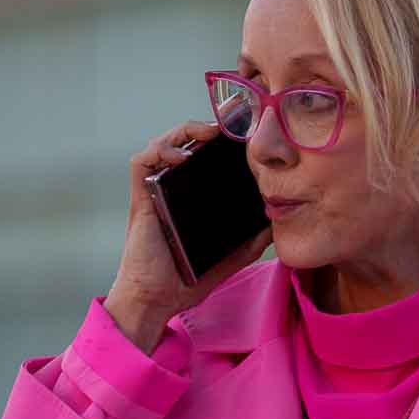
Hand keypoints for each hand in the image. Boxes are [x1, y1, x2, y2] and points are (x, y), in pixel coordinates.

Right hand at [111, 118, 274, 325]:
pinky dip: (160, 151)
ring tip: (209, 133)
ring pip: (164, 143)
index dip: (223, 136)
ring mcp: (156, 191)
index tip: (246, 126)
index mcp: (192, 196)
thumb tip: (277, 222)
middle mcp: (173, 188)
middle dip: (208, 125)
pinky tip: (181, 156)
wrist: (158, 299)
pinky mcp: (141, 198)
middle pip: (186, 142)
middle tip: (233, 119)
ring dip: (185, 131)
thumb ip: (253, 240)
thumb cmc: (188, 279)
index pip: (206, 155)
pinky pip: (142, 162)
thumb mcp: (232, 256)